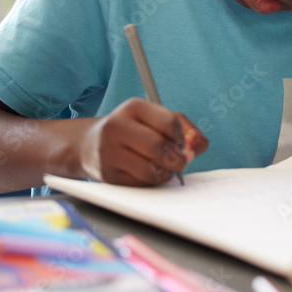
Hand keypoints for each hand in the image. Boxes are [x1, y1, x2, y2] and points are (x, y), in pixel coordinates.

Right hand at [77, 98, 207, 185]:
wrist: (91, 145)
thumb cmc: (134, 130)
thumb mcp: (156, 119)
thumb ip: (185, 128)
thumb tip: (201, 144)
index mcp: (133, 107)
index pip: (168, 122)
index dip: (181, 136)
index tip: (180, 142)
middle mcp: (117, 127)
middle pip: (158, 147)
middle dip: (177, 158)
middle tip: (180, 161)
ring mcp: (109, 152)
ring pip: (150, 170)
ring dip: (166, 173)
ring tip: (165, 167)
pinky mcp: (108, 175)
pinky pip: (141, 184)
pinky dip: (152, 181)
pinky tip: (150, 173)